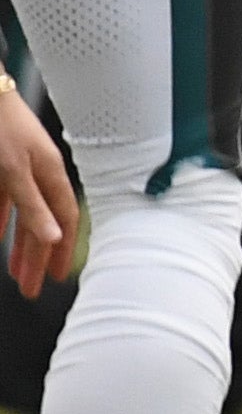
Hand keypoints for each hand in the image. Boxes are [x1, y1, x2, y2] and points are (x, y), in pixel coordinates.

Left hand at [0, 77, 74, 296]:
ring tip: (14, 271)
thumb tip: (54, 237)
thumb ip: (32, 206)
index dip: (61, 250)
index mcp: (51, 175)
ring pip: (24, 216)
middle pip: (43, 223)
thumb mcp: (13, 172)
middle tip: (30, 287)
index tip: (55, 278)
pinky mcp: (2, 167)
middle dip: (37, 257)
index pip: (64, 221)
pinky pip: (5, 203)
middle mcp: (40, 175)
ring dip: (19, 245)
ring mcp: (21, 171)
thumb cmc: (0, 127)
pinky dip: (1, 222)